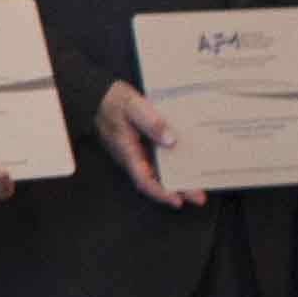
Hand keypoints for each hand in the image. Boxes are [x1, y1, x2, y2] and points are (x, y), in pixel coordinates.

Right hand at [94, 81, 202, 207]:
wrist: (98, 97)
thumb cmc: (114, 101)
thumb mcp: (134, 106)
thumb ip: (151, 123)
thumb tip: (170, 140)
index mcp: (128, 151)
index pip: (144, 180)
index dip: (160, 192)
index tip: (177, 200)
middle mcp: (131, 158)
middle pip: (154, 181)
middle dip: (177, 190)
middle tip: (199, 198)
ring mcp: (133, 154)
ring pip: (155, 174)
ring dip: (175, 181)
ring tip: (197, 186)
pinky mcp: (137, 148)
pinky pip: (154, 163)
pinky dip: (169, 168)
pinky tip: (183, 166)